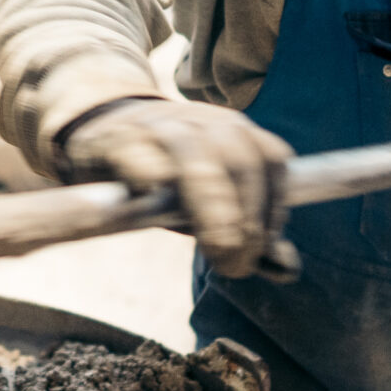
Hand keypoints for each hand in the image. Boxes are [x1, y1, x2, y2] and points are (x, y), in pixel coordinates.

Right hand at [57, 98, 293, 278]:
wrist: (102, 127)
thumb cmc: (166, 170)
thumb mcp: (212, 194)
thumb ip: (248, 226)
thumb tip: (287, 268)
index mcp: (233, 130)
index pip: (271, 159)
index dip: (274, 205)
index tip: (263, 245)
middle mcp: (203, 122)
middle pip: (240, 162)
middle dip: (246, 219)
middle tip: (235, 263)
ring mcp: (160, 128)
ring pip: (196, 159)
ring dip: (213, 209)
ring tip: (215, 249)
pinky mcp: (119, 140)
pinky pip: (139, 158)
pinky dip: (151, 179)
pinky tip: (154, 205)